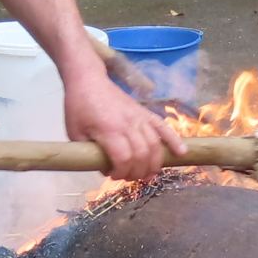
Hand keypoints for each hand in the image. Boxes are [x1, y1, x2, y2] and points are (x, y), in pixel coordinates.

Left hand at [63, 72, 186, 181]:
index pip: (124, 158)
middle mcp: (129, 124)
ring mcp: (140, 118)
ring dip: (154, 164)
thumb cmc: (78, 107)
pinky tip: (181, 154)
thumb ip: (90, 153)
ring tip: (148, 174)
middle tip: (129, 177)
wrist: (88, 80)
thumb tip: (106, 168)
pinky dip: (174, 141)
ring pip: (155, 145)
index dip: (121, 172)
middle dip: (137, 172)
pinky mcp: (145, 113)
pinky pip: (164, 128)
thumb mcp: (75, 134)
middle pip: (142, 154)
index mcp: (109, 130)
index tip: (113, 175)